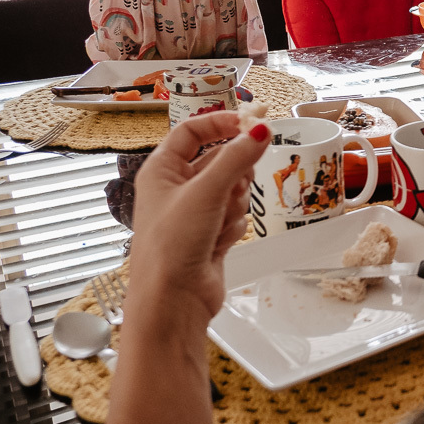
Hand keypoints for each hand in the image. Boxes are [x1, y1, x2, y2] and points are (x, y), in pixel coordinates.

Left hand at [128, 112, 269, 320]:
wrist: (173, 301)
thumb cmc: (172, 244)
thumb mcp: (206, 192)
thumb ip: (237, 158)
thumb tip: (262, 129)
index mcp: (161, 170)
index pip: (192, 131)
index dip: (221, 123)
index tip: (251, 122)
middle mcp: (176, 188)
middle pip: (219, 160)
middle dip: (234, 172)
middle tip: (238, 182)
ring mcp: (194, 212)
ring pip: (232, 188)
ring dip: (234, 203)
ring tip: (220, 221)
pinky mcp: (210, 234)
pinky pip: (235, 215)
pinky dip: (234, 226)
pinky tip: (220, 242)